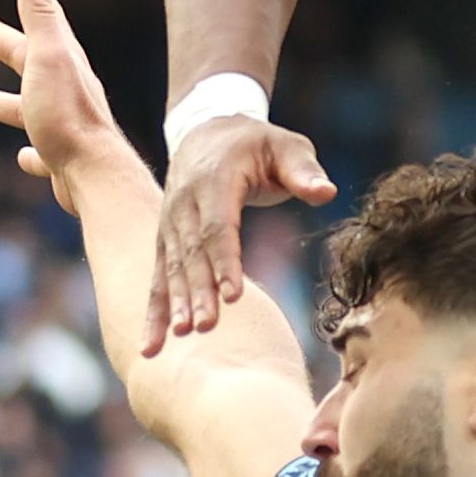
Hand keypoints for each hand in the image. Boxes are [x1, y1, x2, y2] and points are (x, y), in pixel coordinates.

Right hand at [0, 0, 136, 210]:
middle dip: (2, 43)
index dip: (16, 8)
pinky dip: (30, 152)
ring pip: (30, 107)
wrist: (94, 173)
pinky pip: (42, 153)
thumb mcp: (47, 56)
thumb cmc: (66, 114)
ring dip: (6, 101)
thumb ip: (41, 15)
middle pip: (29, 61)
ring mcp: (65, 127)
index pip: (37, 26)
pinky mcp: (64, 161)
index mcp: (62, 64)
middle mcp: (67, 92)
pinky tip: (22, 157)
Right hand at [143, 113, 333, 356]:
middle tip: (206, 327)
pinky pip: (157, 277)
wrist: (205, 129)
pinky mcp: (164, 240)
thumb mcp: (286, 146)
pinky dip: (154, 312)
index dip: (225, 261)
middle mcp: (184, 203)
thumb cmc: (256, 144)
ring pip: (170, 268)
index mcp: (214, 180)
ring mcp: (170, 223)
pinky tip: (150, 347)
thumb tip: (326, 192)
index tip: (233, 296)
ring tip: (180, 337)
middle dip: (198, 292)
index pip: (218, 226)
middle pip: (191, 253)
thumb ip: (304, 170)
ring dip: (174, 304)